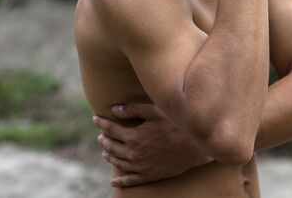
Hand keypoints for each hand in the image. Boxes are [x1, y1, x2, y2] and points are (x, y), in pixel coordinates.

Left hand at [93, 103, 213, 187]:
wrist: (196, 146)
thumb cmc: (177, 124)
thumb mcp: (156, 111)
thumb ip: (134, 109)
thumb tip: (114, 110)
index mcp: (134, 137)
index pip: (111, 129)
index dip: (101, 123)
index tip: (95, 118)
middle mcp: (134, 154)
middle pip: (112, 146)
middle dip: (104, 139)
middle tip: (100, 134)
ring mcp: (141, 167)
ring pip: (118, 162)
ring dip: (109, 156)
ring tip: (105, 151)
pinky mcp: (150, 175)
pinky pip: (131, 180)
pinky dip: (121, 181)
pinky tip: (114, 182)